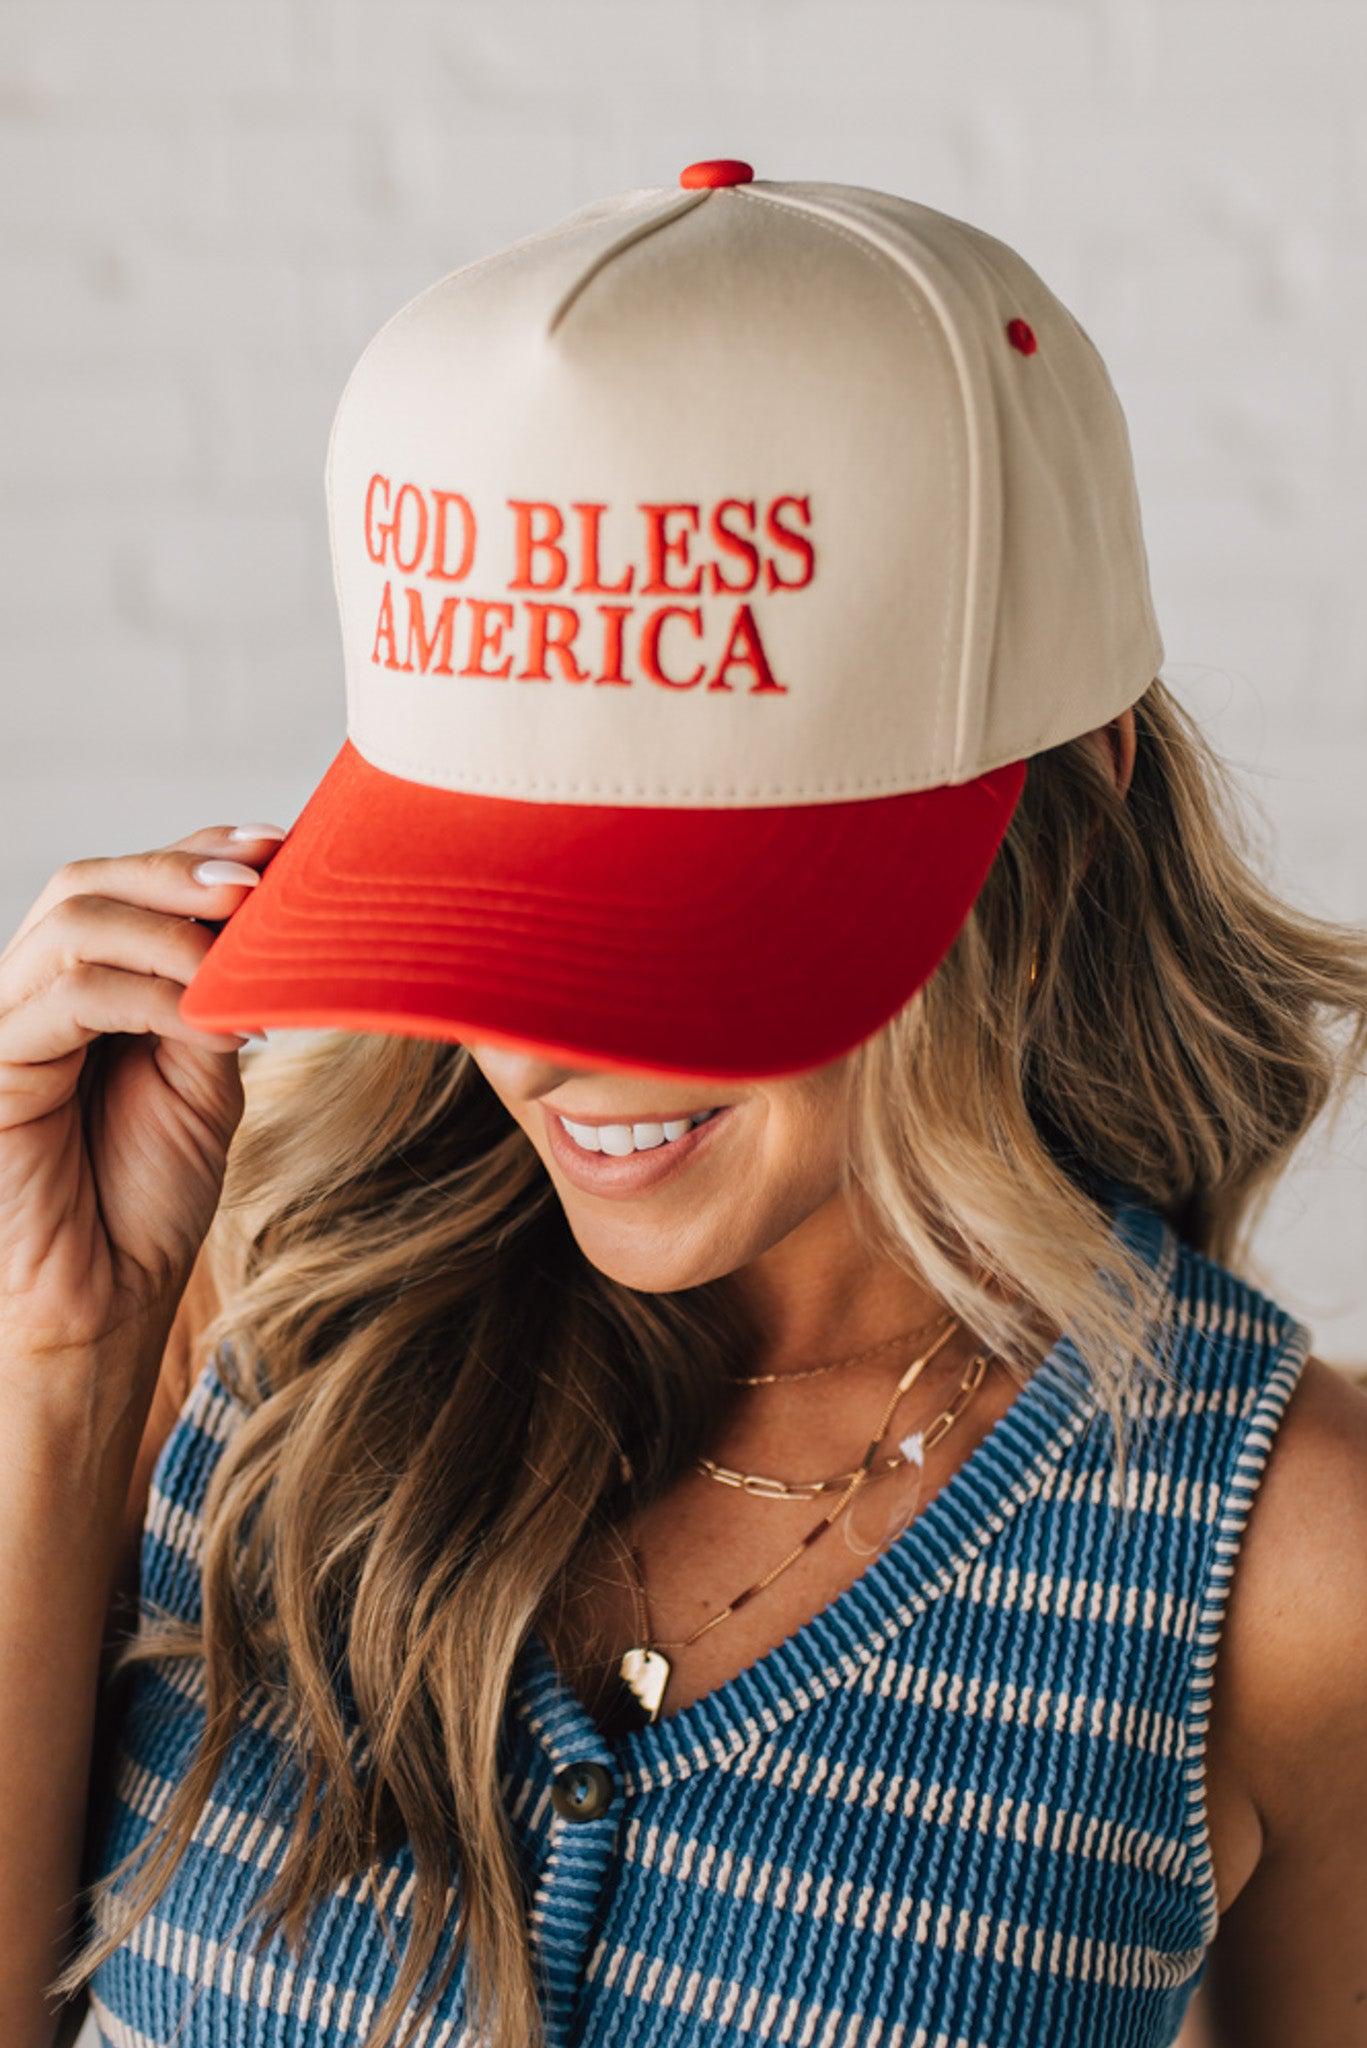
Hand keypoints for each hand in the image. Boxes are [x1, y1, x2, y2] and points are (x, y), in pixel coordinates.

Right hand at [0, 824, 283, 1374]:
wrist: (106, 1300)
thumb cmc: (147, 1195)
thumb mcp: (203, 1077)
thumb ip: (215, 996)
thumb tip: (263, 918)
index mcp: (84, 981)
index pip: (128, 882)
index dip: (198, 852)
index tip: (280, 845)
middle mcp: (32, 989)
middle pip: (89, 882)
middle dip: (179, 871)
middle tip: (258, 885)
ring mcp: (3, 1023)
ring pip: (72, 923)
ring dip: (170, 929)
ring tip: (237, 960)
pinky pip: (67, 997)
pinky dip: (148, 996)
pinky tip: (207, 1023)